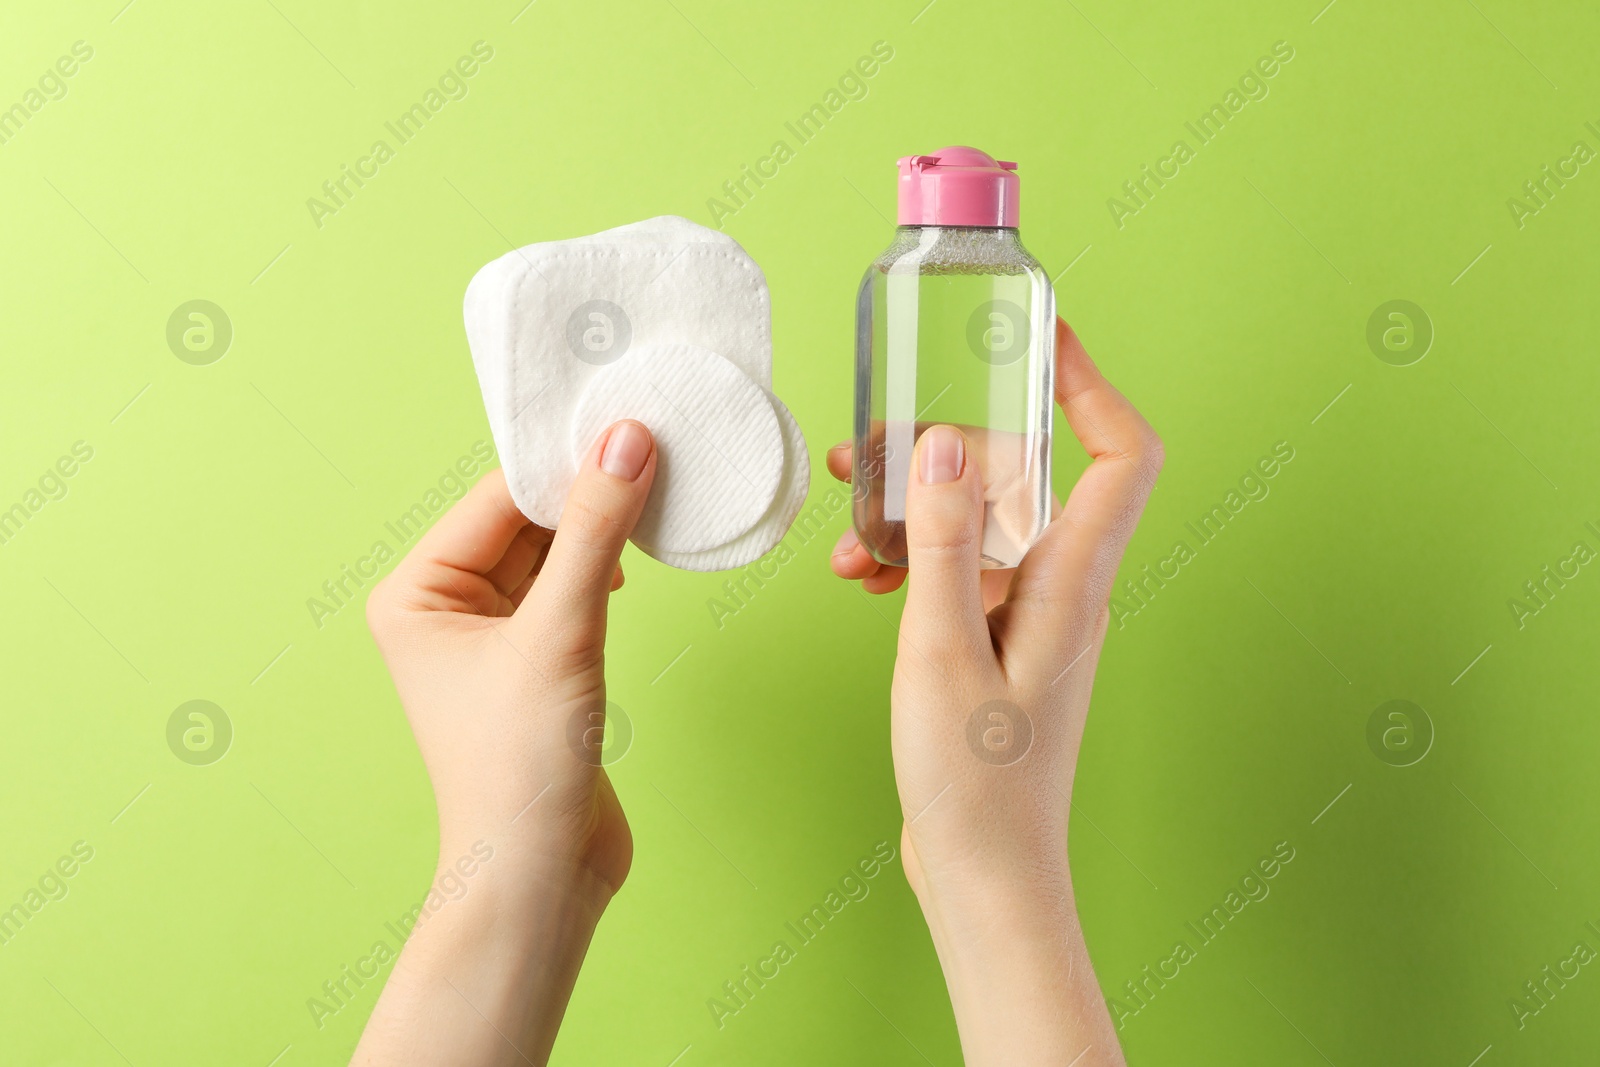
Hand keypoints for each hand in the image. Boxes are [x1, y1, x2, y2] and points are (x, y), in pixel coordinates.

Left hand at [354, 420, 656, 1065]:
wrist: (541, 874)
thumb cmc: (520, 766)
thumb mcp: (560, 632)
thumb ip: (593, 533)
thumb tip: (625, 442)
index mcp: (416, 593)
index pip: (496, 499)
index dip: (561, 462)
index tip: (628, 422)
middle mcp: (444, 609)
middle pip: (523, 521)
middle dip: (585, 491)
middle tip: (654, 447)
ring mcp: (491, 638)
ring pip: (551, 554)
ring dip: (599, 529)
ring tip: (657, 492)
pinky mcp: (536, 664)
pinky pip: (569, 591)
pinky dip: (604, 570)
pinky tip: (638, 558)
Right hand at [828, 318, 1161, 1066]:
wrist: (986, 876)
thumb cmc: (975, 785)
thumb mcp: (941, 652)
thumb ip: (946, 545)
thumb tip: (950, 445)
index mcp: (1074, 582)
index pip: (1122, 452)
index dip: (1091, 383)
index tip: (1038, 337)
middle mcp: (1066, 589)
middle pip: (1030, 475)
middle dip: (954, 446)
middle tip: (877, 441)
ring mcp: (1035, 615)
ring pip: (987, 522)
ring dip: (921, 508)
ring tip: (850, 523)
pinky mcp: (1000, 641)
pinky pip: (965, 569)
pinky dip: (917, 559)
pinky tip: (863, 577)